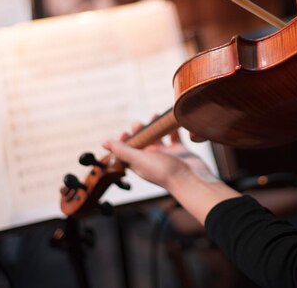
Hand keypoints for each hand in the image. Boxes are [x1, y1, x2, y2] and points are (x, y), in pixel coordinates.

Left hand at [102, 123, 216, 189]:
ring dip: (154, 126)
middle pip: (141, 142)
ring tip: (153, 116)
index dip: (123, 141)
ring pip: (157, 137)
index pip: (126, 151)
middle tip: (139, 124)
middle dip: (139, 131)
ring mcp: (166, 154)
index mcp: (139, 163)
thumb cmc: (165, 172)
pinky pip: (173, 136)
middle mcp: (151, 159)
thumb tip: (104, 143)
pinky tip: (170, 119)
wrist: (192, 179)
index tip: (126, 132)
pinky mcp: (179, 150)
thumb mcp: (139, 159)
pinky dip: (171, 128)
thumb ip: (122, 150)